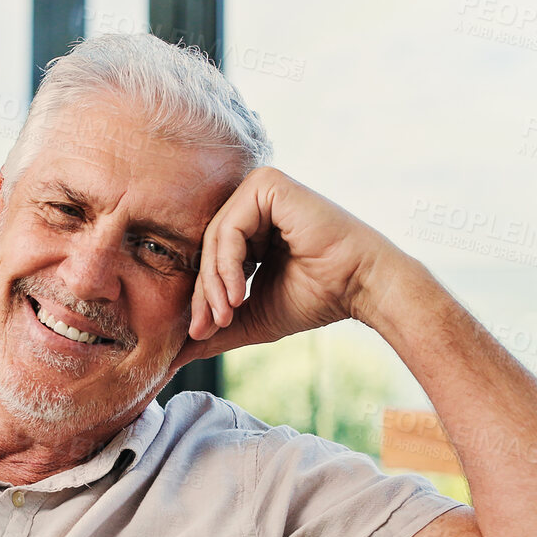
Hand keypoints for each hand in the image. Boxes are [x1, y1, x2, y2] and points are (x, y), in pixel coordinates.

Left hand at [181, 167, 404, 365]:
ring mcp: (260, 189)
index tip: (200, 333)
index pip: (209, 257)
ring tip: (225, 315)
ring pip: (213, 239)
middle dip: (203, 294)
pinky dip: (225, 266)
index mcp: (252, 225)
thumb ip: (218, 326)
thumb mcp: (254, 316)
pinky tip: (236, 295)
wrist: (360, 286)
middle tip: (206, 328)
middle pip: (207, 247)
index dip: (201, 297)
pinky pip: (229, 228)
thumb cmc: (317, 297)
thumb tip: (176, 351)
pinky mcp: (268, 185)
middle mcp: (254, 202)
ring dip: (213, 284)